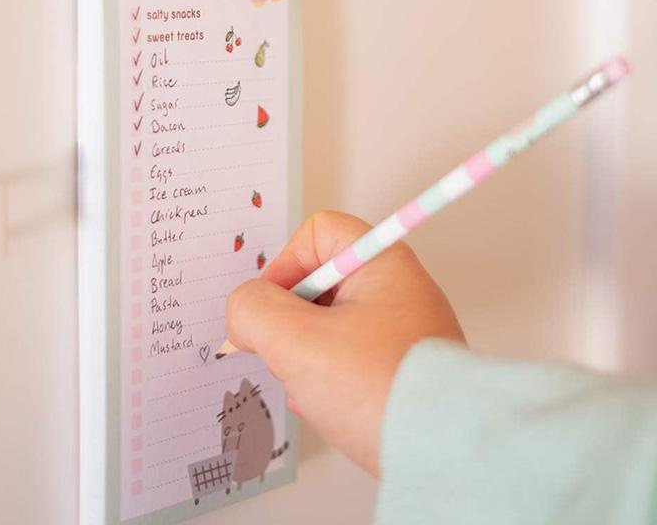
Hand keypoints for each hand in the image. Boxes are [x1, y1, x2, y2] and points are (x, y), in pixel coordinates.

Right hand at [225, 211, 465, 476]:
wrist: (443, 455)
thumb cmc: (381, 388)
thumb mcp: (296, 341)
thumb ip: (253, 311)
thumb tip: (242, 311)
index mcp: (381, 264)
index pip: (318, 232)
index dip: (285, 262)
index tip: (273, 305)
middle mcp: (397, 290)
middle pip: (318, 281)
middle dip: (289, 318)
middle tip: (289, 349)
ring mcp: (401, 330)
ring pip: (328, 323)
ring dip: (304, 352)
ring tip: (311, 384)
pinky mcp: (400, 366)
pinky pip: (348, 357)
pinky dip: (327, 376)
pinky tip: (325, 403)